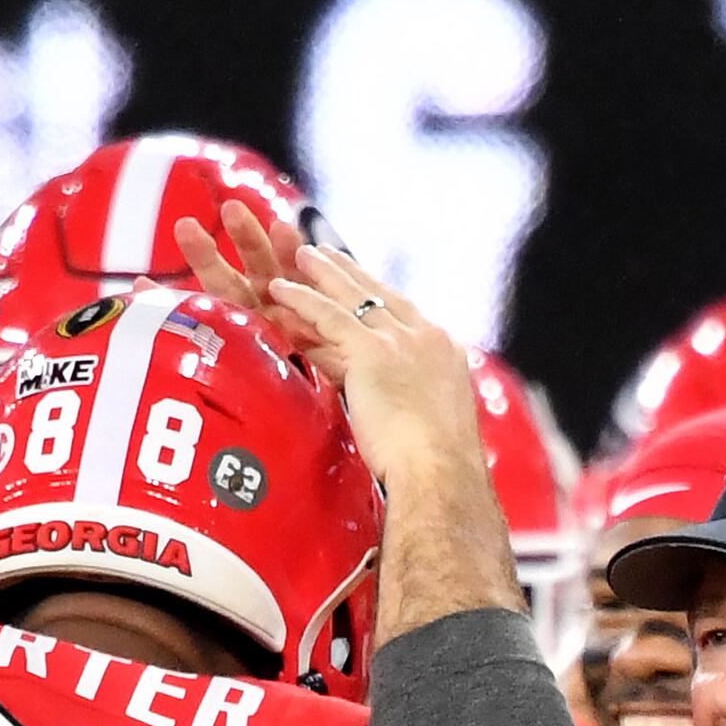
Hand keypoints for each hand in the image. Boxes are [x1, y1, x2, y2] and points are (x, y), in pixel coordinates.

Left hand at [175, 206, 485, 491]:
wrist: (442, 473)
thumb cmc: (439, 469)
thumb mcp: (431, 424)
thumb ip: (414, 403)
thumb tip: (400, 414)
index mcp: (446, 354)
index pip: (405, 313)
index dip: (378, 295)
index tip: (360, 282)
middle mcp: (427, 337)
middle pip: (381, 294)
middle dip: (350, 271)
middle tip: (324, 252)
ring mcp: (401, 341)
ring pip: (354, 296)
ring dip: (322, 272)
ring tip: (298, 254)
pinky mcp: (372, 352)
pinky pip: (329, 316)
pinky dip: (301, 300)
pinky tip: (279, 288)